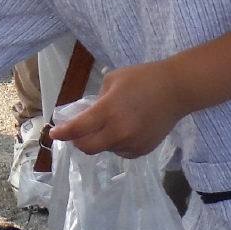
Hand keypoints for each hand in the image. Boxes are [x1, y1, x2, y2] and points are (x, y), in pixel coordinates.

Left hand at [47, 63, 183, 158]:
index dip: (62, 133)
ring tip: (110, 122)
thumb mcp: (113, 80)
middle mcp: (118, 132)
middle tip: (76, 131)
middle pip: (87, 148)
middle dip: (77, 141)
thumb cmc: (143, 78)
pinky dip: (115, 142)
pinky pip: (120, 151)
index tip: (54, 133)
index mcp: (108, 111)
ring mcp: (132, 143)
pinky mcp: (142, 150)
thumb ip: (97, 100)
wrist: (176, 90)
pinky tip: (125, 128)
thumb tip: (87, 116)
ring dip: (99, 140)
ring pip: (104, 149)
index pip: (77, 129)